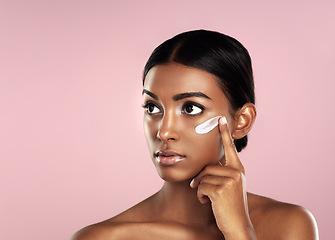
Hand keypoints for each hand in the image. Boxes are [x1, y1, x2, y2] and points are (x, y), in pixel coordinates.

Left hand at [190, 117, 255, 238]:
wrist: (237, 225)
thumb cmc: (230, 205)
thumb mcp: (230, 186)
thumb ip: (222, 173)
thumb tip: (206, 167)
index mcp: (238, 169)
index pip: (230, 148)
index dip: (224, 133)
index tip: (221, 119)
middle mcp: (236, 172)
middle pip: (207, 167)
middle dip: (200, 179)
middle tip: (201, 189)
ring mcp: (230, 180)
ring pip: (203, 177)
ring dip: (200, 189)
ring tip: (207, 198)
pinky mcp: (221, 189)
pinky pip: (201, 187)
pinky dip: (200, 196)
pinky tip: (207, 203)